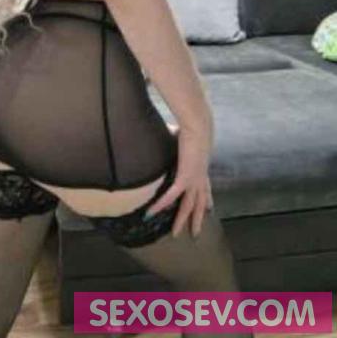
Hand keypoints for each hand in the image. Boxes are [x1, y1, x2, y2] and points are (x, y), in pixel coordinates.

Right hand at [145, 120, 214, 237]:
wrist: (197, 125)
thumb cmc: (192, 126)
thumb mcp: (185, 137)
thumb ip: (179, 140)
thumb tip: (172, 131)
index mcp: (202, 167)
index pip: (206, 188)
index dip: (207, 199)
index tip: (209, 209)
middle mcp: (200, 176)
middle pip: (199, 203)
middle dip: (197, 218)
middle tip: (195, 233)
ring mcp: (193, 179)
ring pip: (188, 206)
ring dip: (181, 220)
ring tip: (175, 234)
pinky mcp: (184, 178)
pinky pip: (171, 195)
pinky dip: (161, 204)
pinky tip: (151, 212)